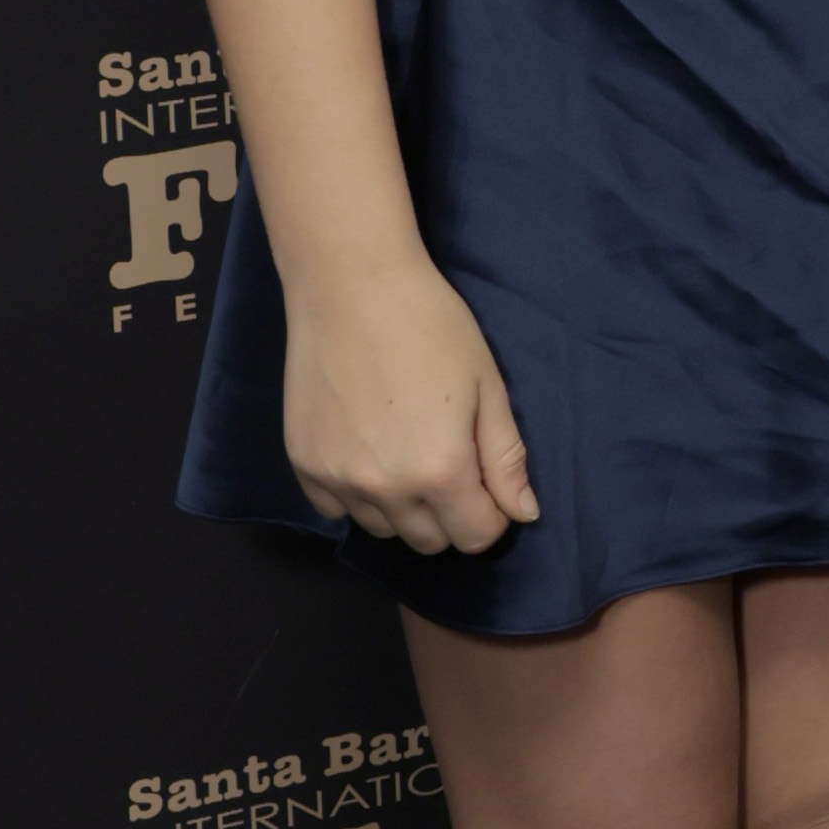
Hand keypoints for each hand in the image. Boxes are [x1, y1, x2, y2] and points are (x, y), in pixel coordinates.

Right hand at [283, 259, 539, 558]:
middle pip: (429, 541)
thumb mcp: (488, 387)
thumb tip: (524, 514)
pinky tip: (367, 449)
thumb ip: (505, 458)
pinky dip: (356, 494)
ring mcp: (338, 480)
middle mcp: (386, 489)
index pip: (476, 536)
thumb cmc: (431, 326)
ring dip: (403, 507)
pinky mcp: (303, 465)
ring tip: (407, 451)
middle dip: (450, 514)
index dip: (492, 514)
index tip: (488, 482)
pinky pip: (336, 508)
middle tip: (451, 462)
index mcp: (441, 471)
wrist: (350, 286)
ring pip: (382, 529)